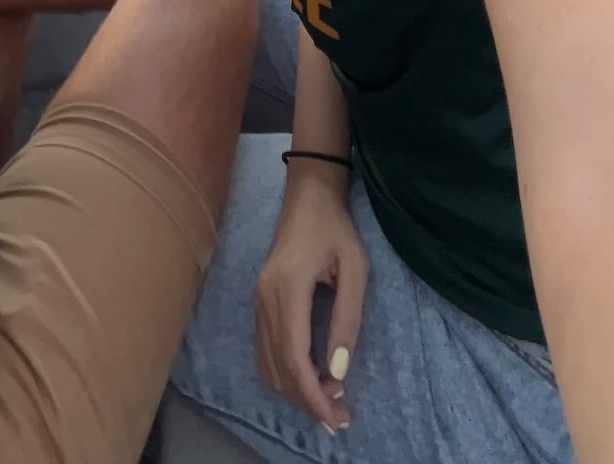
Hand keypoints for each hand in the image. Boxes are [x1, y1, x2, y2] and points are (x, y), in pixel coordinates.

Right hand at [255, 177, 367, 429]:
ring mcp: (257, 301)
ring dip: (295, 391)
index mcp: (287, 288)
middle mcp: (264, 299)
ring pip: (267, 365)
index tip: (336, 417)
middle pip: (278, 369)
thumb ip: (347, 319)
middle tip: (340, 418)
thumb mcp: (355, 268)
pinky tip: (310, 379)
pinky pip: (265, 352)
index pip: (294, 358)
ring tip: (329, 402)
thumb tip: (338, 372)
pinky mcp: (259, 302)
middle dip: (307, 401)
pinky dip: (285, 375)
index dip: (313, 395)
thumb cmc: (336, 228)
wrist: (308, 196)